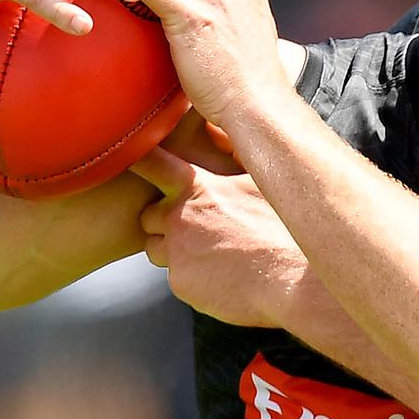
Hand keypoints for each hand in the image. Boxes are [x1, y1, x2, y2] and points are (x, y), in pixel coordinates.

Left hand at [130, 147, 306, 326]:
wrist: (292, 276)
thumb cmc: (285, 225)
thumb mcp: (263, 182)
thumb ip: (237, 159)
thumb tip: (226, 135)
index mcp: (198, 188)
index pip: (151, 164)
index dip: (136, 159)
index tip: (127, 157)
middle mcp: (179, 217)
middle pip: (149, 216)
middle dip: (165, 221)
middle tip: (196, 227)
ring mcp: (176, 252)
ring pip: (156, 250)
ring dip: (173, 250)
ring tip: (211, 253)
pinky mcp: (180, 283)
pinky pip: (177, 278)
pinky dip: (194, 278)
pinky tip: (223, 277)